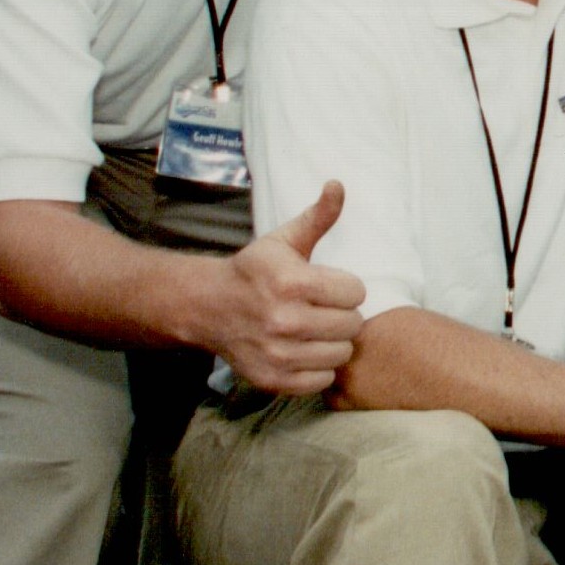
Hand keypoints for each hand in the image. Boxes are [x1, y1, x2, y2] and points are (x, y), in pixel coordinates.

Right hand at [212, 182, 366, 394]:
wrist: (208, 307)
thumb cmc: (256, 271)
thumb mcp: (284, 240)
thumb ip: (318, 216)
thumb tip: (338, 184)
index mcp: (291, 282)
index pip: (355, 293)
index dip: (347, 288)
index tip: (329, 287)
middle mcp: (283, 320)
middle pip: (352, 325)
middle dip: (343, 315)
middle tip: (324, 310)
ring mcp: (276, 353)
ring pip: (341, 354)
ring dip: (334, 342)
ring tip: (317, 330)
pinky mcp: (272, 378)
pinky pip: (322, 380)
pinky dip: (319, 368)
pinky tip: (305, 351)